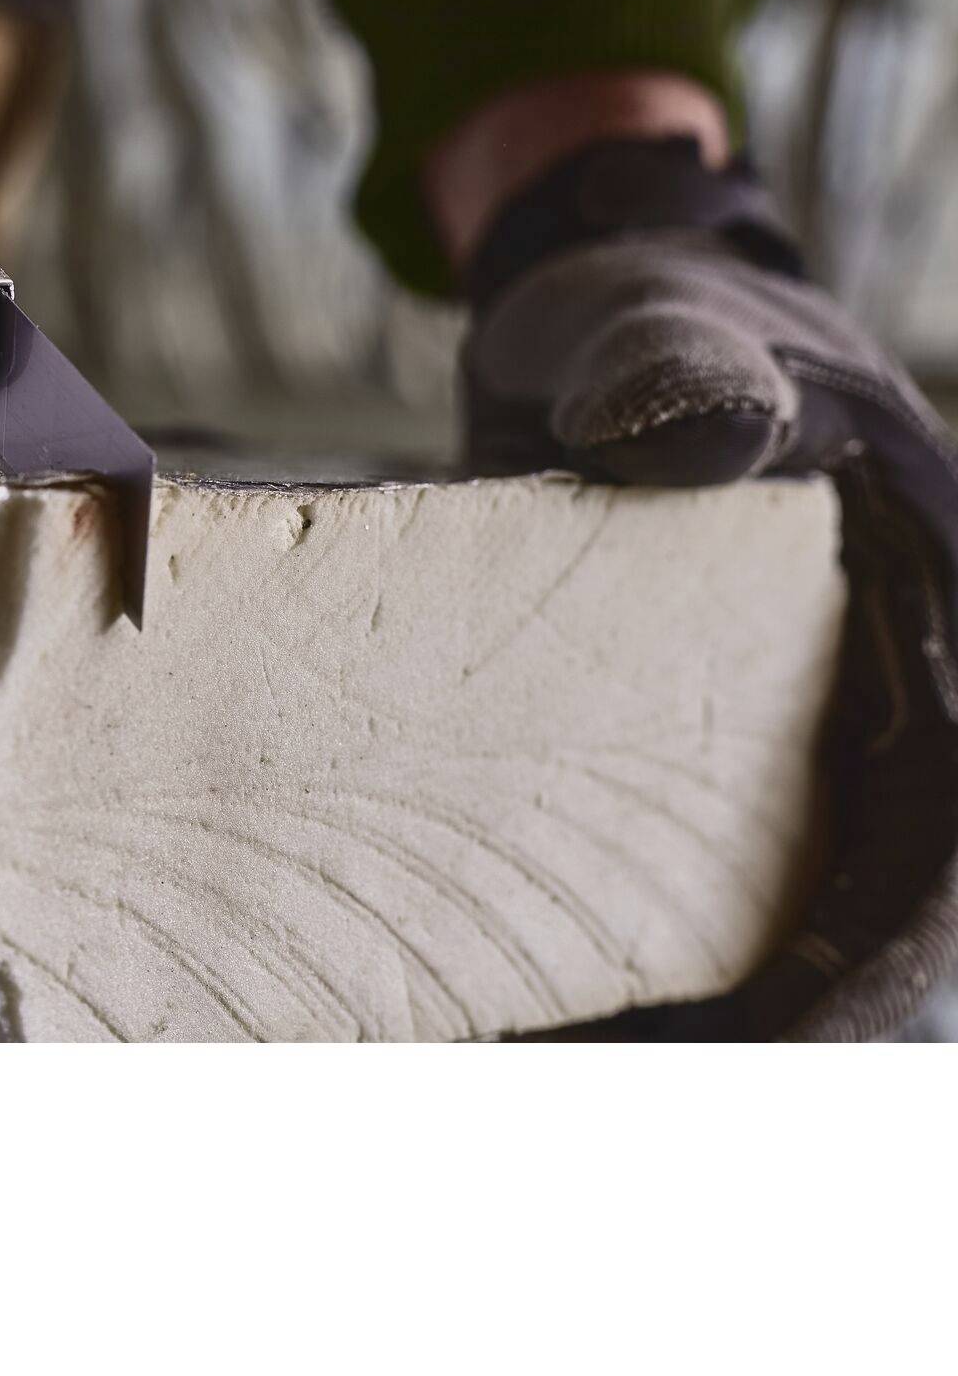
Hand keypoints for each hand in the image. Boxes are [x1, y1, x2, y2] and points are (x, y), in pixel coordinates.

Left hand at [463, 136, 957, 1036]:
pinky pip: (654, 877)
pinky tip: (495, 1007)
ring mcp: (765, 736)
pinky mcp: (662, 744)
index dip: (894, 968)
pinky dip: (599, 954)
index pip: (940, 830)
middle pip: (856, 915)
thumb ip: (683, 362)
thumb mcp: (663, 317)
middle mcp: (865, 701)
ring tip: (532, 1078)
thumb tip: (695, 429)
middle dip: (771, 1031)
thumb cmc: (646, 306)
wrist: (580, 318)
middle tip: (627, 1103)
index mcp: (927, 620)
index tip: (802, 1056)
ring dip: (676, 1014)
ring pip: (753, 916)